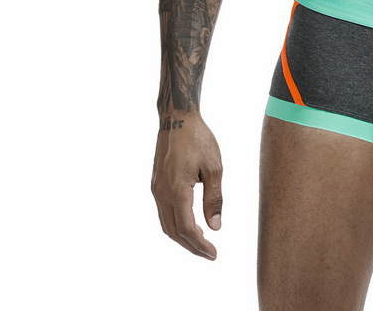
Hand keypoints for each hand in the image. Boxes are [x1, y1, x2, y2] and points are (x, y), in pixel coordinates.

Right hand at [152, 112, 223, 258]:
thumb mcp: (214, 167)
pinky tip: (188, 226)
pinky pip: (163, 213)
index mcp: (177, 190)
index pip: (186, 228)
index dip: (199, 245)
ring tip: (201, 244)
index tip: (214, 253)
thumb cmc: (199, 139)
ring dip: (182, 238)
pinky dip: (175, 225)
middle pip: (174, 232)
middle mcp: (162, 193)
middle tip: (209, 254)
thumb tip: (216, 227)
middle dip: (191, 247)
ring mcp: (156, 189)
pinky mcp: (156, 184)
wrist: (177, 118)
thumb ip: (214, 199)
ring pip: (166, 225)